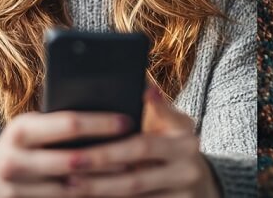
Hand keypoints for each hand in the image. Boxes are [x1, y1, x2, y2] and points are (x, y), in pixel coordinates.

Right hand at [0, 110, 132, 197]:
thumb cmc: (18, 148)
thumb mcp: (29, 129)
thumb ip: (57, 122)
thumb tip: (104, 106)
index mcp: (21, 130)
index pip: (68, 123)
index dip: (101, 123)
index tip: (128, 120)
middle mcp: (15, 160)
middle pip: (73, 161)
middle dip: (109, 157)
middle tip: (139, 152)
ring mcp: (17, 190)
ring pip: (72, 190)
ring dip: (104, 183)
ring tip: (132, 173)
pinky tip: (110, 193)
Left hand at [65, 87, 218, 197]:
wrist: (201, 184)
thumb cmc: (175, 145)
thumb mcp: (174, 124)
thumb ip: (158, 107)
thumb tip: (146, 86)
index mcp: (185, 142)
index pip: (143, 145)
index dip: (111, 148)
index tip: (82, 147)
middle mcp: (187, 170)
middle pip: (134, 176)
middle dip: (99, 173)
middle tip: (70, 166)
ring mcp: (182, 195)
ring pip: (133, 197)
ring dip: (101, 191)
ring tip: (71, 185)